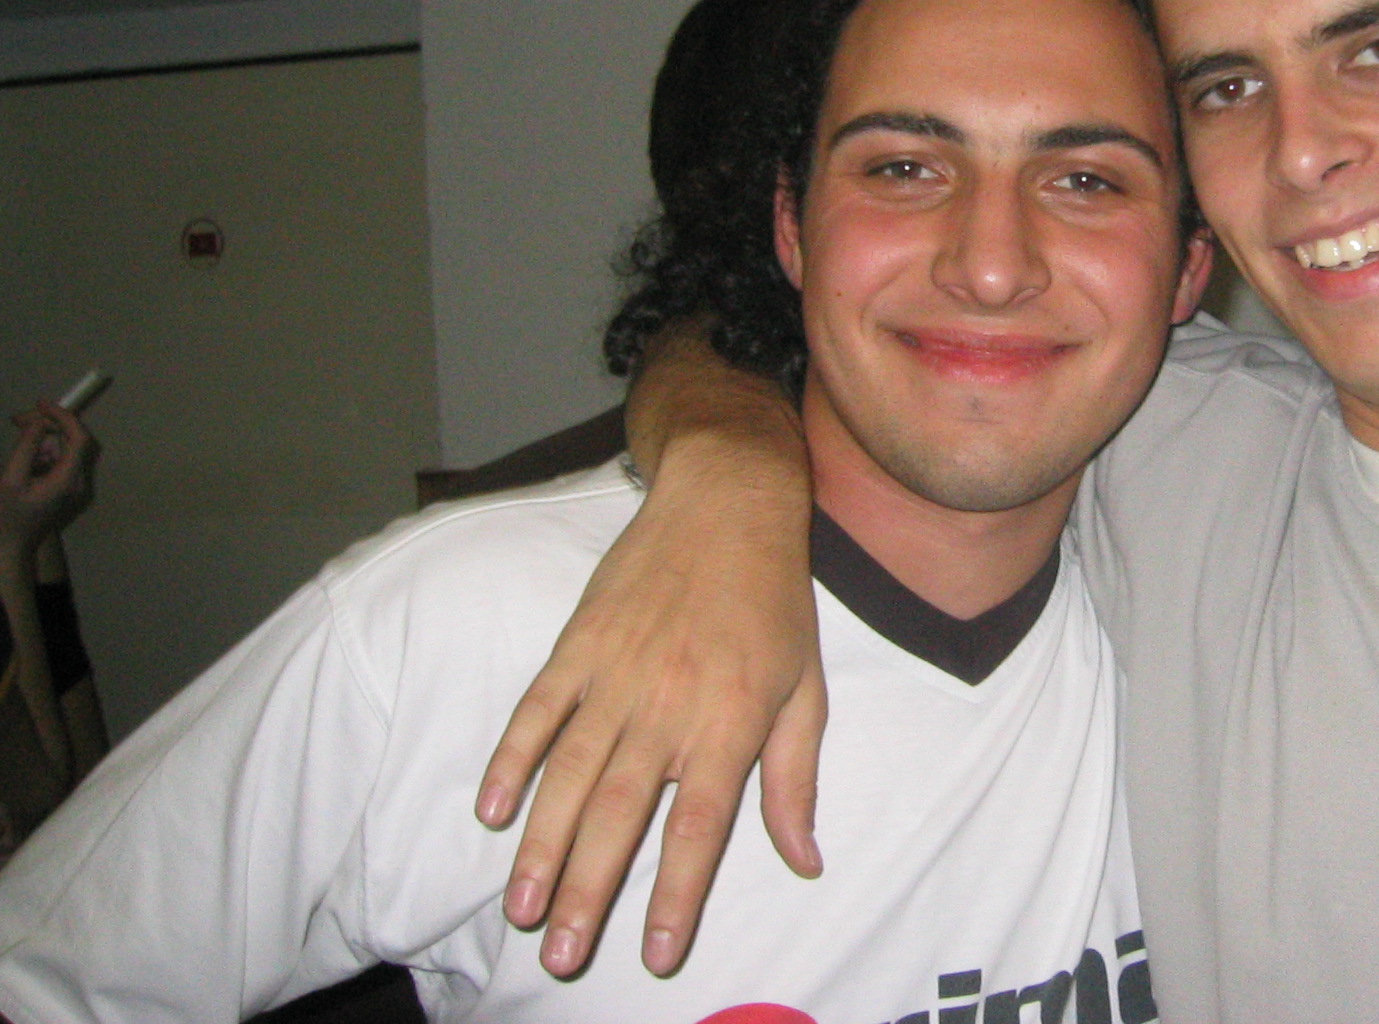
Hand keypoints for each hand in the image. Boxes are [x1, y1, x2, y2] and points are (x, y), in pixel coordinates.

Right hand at [1, 402, 97, 557]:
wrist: (10, 547)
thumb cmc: (6, 517)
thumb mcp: (10, 480)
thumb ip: (26, 449)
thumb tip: (40, 423)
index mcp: (68, 480)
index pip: (78, 438)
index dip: (63, 416)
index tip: (41, 403)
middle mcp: (77, 481)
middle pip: (70, 440)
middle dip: (46, 425)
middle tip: (17, 419)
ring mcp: (72, 485)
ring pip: (61, 448)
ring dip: (40, 439)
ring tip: (16, 442)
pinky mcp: (63, 487)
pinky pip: (56, 460)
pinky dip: (39, 452)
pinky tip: (20, 459)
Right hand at [475, 428, 824, 978]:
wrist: (728, 502)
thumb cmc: (775, 600)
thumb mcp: (806, 689)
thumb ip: (795, 779)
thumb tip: (806, 860)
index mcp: (732, 722)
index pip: (699, 827)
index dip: (675, 894)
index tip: (654, 954)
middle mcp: (670, 706)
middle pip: (622, 814)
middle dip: (588, 891)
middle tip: (561, 956)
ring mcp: (617, 674)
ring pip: (570, 773)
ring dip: (542, 844)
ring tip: (521, 909)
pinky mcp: (579, 643)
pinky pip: (537, 711)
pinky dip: (511, 760)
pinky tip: (492, 810)